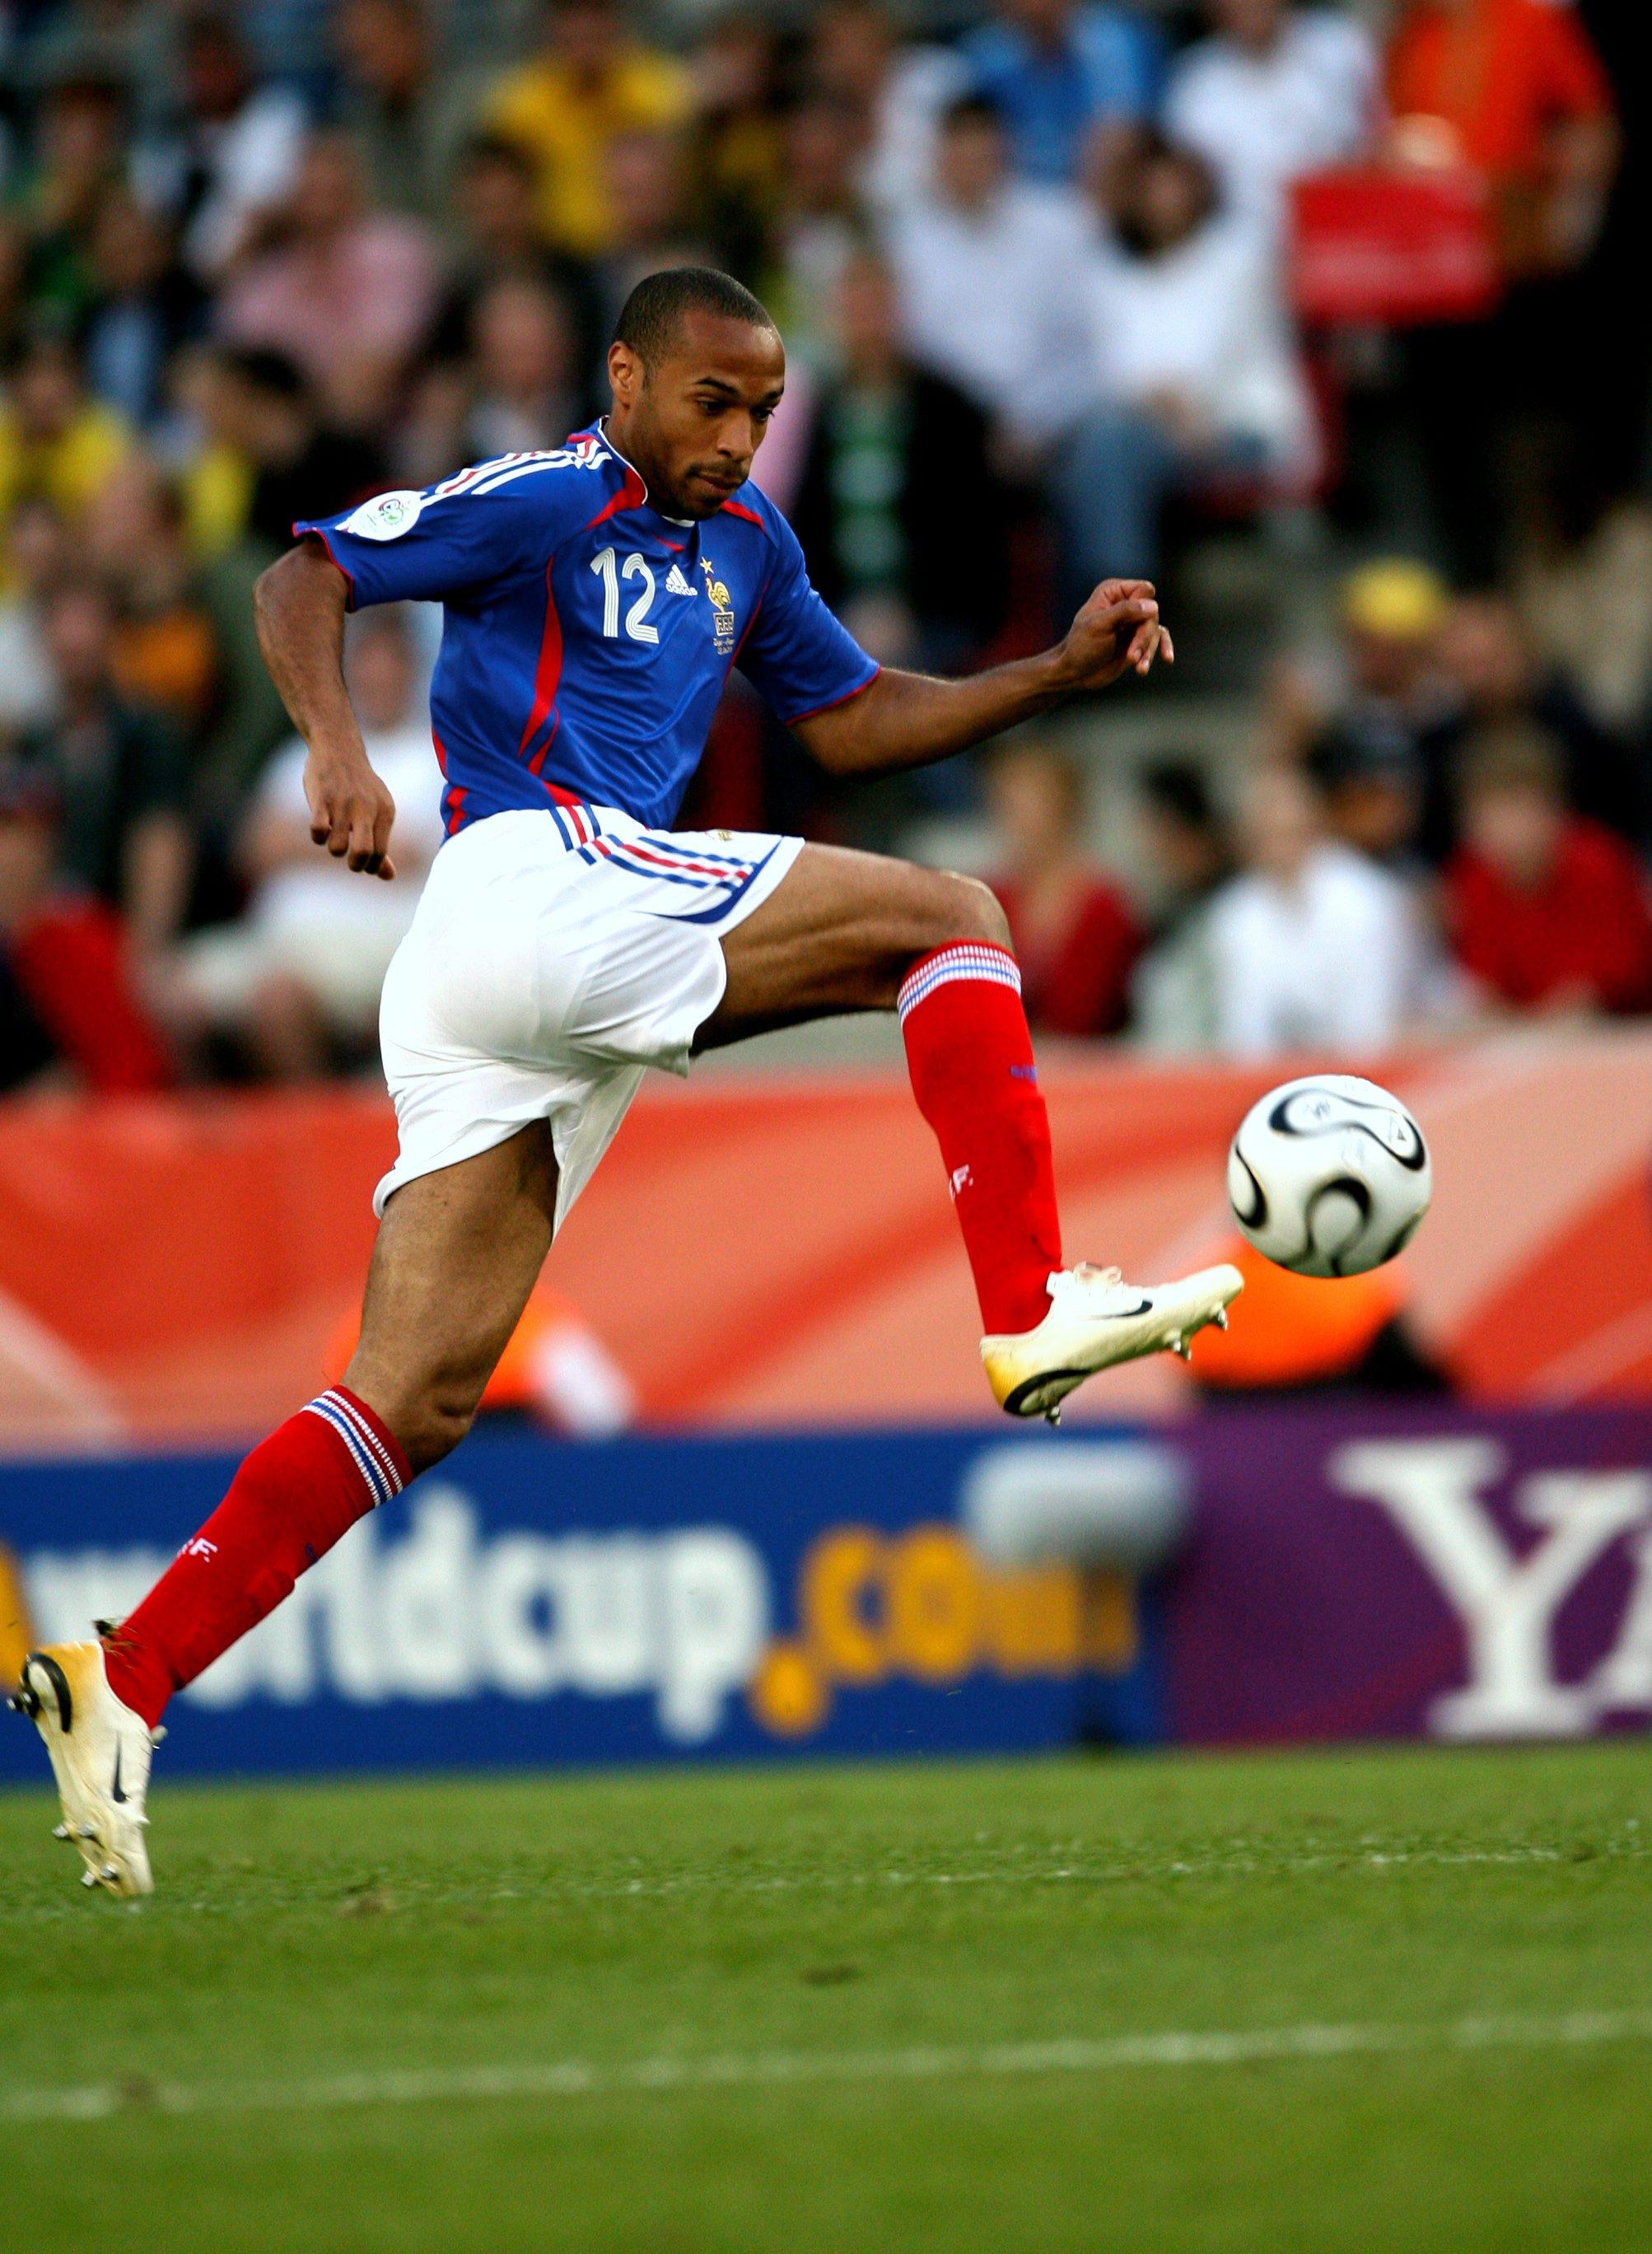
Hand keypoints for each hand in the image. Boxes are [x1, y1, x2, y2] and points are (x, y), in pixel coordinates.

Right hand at [304, 745, 396, 878]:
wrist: (339, 748)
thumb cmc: (360, 787)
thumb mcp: (377, 812)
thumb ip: (381, 844)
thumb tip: (389, 877)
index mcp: (384, 813)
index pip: (380, 853)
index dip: (370, 866)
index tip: (363, 861)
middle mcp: (366, 809)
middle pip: (362, 853)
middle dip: (355, 865)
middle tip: (350, 860)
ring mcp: (343, 804)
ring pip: (336, 847)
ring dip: (333, 848)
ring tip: (333, 835)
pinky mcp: (321, 799)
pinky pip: (317, 831)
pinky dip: (317, 836)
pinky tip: (320, 827)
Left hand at [1054, 579, 1174, 691]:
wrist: (1075, 674)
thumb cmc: (1081, 647)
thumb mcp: (1099, 625)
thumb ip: (1125, 611)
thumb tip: (1153, 606)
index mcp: (1113, 592)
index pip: (1144, 590)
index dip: (1143, 608)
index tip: (1132, 627)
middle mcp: (1126, 603)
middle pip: (1152, 613)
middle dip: (1144, 637)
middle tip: (1132, 657)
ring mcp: (1133, 622)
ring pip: (1155, 630)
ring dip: (1148, 650)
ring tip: (1139, 668)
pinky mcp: (1137, 640)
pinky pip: (1158, 639)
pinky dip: (1162, 649)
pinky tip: (1167, 659)